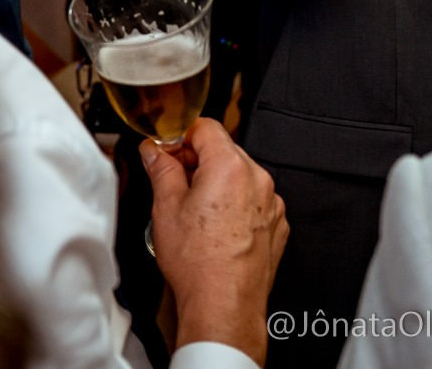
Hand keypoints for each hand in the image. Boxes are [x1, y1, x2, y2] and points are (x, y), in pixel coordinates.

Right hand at [144, 120, 287, 362]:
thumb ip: (161, 170)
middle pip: (225, 151)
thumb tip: (155, 152)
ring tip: (196, 215)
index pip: (205, 127)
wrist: (224, 305)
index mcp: (230, 166)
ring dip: (219, 185)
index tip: (168, 152)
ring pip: (240, 178)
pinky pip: (254, 202)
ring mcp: (271, 202)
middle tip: (176, 185)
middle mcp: (257, 179)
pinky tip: (217, 230)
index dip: (181, 137)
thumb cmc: (198, 262)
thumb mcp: (166, 208)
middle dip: (199, 162)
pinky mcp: (276, 224)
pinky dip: (237, 207)